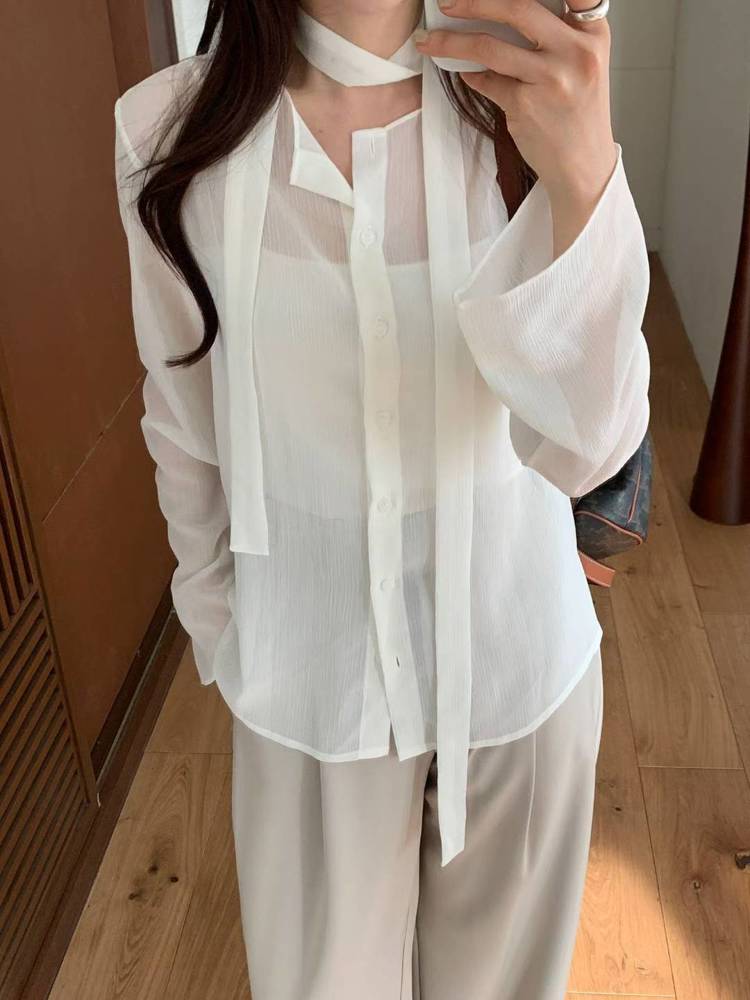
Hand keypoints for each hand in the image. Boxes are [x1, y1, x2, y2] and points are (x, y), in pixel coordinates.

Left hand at [415, 0, 617, 207]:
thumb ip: (556, 35)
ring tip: (429, 41)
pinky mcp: (526, 106)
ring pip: (489, 47)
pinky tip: (465, 74)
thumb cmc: (577, 114)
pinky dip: (470, 76)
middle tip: (447, 4)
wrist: (583, 165)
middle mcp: (576, 51)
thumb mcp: (582, 64)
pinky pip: (486, 81)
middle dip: (475, 2)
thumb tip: (500, 12)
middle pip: (517, 9)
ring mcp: (550, 79)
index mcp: (592, 34)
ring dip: (451, 42)